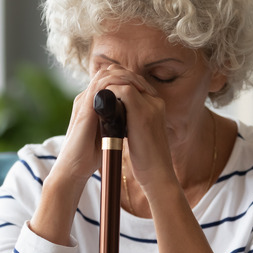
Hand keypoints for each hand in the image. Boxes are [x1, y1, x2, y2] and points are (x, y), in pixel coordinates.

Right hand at [51, 65, 157, 186]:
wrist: (74, 167)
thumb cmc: (91, 154)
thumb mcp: (109, 132)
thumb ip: (118, 121)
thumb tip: (134, 118)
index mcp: (93, 103)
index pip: (112, 80)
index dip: (130, 80)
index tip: (148, 90)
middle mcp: (88, 98)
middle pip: (110, 72)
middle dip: (130, 75)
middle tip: (146, 85)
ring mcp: (84, 100)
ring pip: (106, 74)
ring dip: (126, 76)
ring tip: (141, 86)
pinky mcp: (84, 106)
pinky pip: (100, 84)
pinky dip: (117, 83)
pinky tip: (131, 90)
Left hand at [103, 68, 175, 190]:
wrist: (158, 175)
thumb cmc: (148, 160)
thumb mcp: (141, 135)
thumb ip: (132, 121)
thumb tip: (115, 115)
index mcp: (156, 106)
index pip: (135, 82)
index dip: (117, 82)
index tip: (102, 91)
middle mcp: (155, 101)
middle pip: (131, 76)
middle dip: (111, 79)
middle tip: (95, 89)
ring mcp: (151, 105)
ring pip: (126, 80)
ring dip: (108, 85)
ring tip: (95, 95)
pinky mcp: (143, 112)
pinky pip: (123, 90)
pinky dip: (109, 93)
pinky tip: (99, 102)